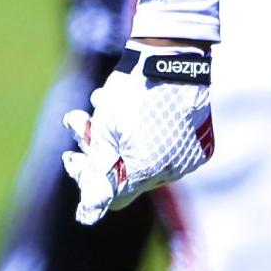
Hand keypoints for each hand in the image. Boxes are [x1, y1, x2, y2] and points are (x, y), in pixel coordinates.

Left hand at [64, 42, 214, 225]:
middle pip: (126, 174)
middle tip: (78, 125)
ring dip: (114, 133)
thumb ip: (96, 171)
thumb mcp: (104, 131)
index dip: (88, 179)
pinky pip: (165, 145)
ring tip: (98, 104)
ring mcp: (189, 155)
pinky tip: (121, 102)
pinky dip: (142, 130)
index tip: (72, 158)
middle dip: (97, 150)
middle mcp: (173, 170)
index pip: (113, 196)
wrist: (172, 55)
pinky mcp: (198, 140)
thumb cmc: (133, 92)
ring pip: (142, 156)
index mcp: (149, 172)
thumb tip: (87, 215)